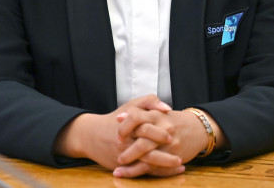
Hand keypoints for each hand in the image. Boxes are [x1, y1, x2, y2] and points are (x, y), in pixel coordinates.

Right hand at [54, 95, 183, 176]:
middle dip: (163, 154)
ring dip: (164, 166)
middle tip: (179, 155)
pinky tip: (172, 171)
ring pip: (145, 163)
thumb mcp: (131, 105)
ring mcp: (124, 155)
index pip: (144, 128)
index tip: (171, 133)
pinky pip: (142, 172)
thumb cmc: (117, 119)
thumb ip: (149, 101)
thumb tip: (167, 108)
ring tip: (180, 164)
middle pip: (146, 149)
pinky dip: (158, 172)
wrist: (93, 135)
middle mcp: (126, 141)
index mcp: (129, 124)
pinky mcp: (124, 166)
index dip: (158, 132)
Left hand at [113, 108, 209, 176]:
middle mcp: (163, 130)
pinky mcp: (173, 157)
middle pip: (142, 143)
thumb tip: (119, 117)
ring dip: (131, 167)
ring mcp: (169, 146)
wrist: (197, 128)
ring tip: (118, 171)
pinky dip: (142, 172)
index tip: (117, 132)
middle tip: (117, 155)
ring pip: (148, 159)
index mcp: (157, 116)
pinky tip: (130, 174)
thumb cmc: (171, 119)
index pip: (136, 118)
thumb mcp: (157, 111)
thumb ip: (139, 112)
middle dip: (128, 152)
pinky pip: (156, 168)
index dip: (124, 125)